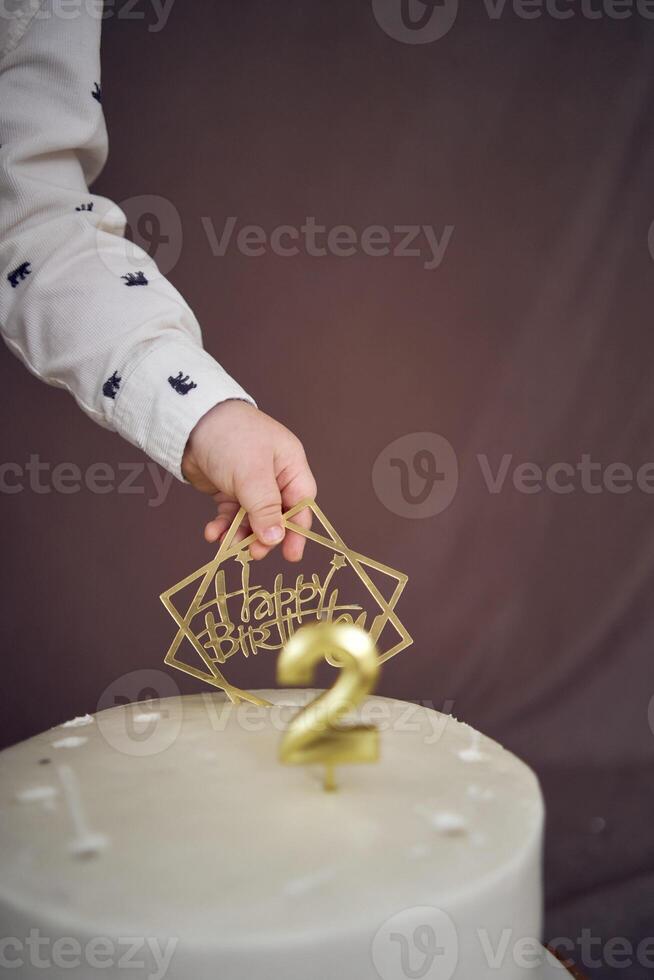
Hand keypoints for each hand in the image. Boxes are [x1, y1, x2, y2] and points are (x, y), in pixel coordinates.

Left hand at [182, 400, 316, 560]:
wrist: (189, 422)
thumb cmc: (230, 438)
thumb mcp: (252, 474)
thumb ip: (265, 508)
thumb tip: (275, 539)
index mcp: (290, 466)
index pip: (301, 504)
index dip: (297, 530)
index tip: (291, 555)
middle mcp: (274, 476)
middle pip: (277, 516)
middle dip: (264, 536)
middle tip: (253, 553)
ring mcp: (251, 483)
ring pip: (252, 519)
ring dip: (241, 534)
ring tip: (227, 544)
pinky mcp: (229, 489)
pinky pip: (232, 514)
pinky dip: (224, 526)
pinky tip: (212, 533)